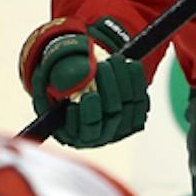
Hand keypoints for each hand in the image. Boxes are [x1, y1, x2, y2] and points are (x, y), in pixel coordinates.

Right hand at [29, 26, 149, 147]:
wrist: (85, 78)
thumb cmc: (62, 80)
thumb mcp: (54, 76)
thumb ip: (62, 76)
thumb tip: (81, 76)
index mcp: (73, 134)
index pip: (87, 130)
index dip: (89, 114)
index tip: (89, 95)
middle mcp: (98, 136)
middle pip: (111, 115)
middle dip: (108, 88)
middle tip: (101, 66)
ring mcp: (119, 128)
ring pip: (129, 106)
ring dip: (123, 80)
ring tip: (114, 59)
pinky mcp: (135, 117)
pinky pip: (141, 100)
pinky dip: (137, 81)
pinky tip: (130, 64)